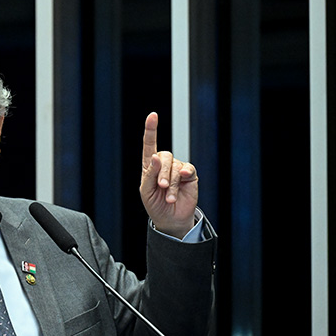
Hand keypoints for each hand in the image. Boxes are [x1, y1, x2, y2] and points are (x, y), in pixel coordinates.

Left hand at [139, 112, 197, 238]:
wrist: (170, 219)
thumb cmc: (155, 204)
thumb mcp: (146, 191)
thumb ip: (149, 174)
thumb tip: (156, 156)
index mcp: (150, 166)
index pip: (149, 144)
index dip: (151, 130)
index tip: (153, 116)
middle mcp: (164, 164)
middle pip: (164, 156)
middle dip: (162, 172)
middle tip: (162, 187)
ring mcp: (177, 168)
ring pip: (175, 166)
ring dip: (172, 182)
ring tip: (169, 196)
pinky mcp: (189, 175)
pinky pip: (187, 169)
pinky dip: (183, 176)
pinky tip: (182, 183)